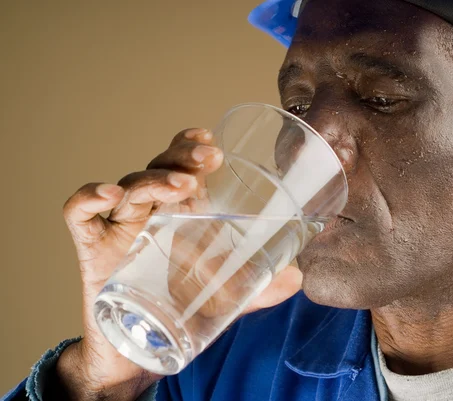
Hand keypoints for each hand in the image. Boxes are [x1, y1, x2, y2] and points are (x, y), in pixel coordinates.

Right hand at [56, 128, 302, 400]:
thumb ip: (258, 287)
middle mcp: (149, 210)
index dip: (191, 146)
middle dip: (181, 156)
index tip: (212, 142)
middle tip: (207, 158)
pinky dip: (88, 198)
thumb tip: (297, 278)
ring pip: (129, 185)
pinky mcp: (92, 247)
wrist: (137, 348)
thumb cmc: (179, 308)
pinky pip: (79, 214)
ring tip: (181, 186)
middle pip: (158, 167)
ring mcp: (120, 226)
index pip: (181, 165)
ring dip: (154, 179)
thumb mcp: (224, 296)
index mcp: (178, 211)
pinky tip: (109, 195)